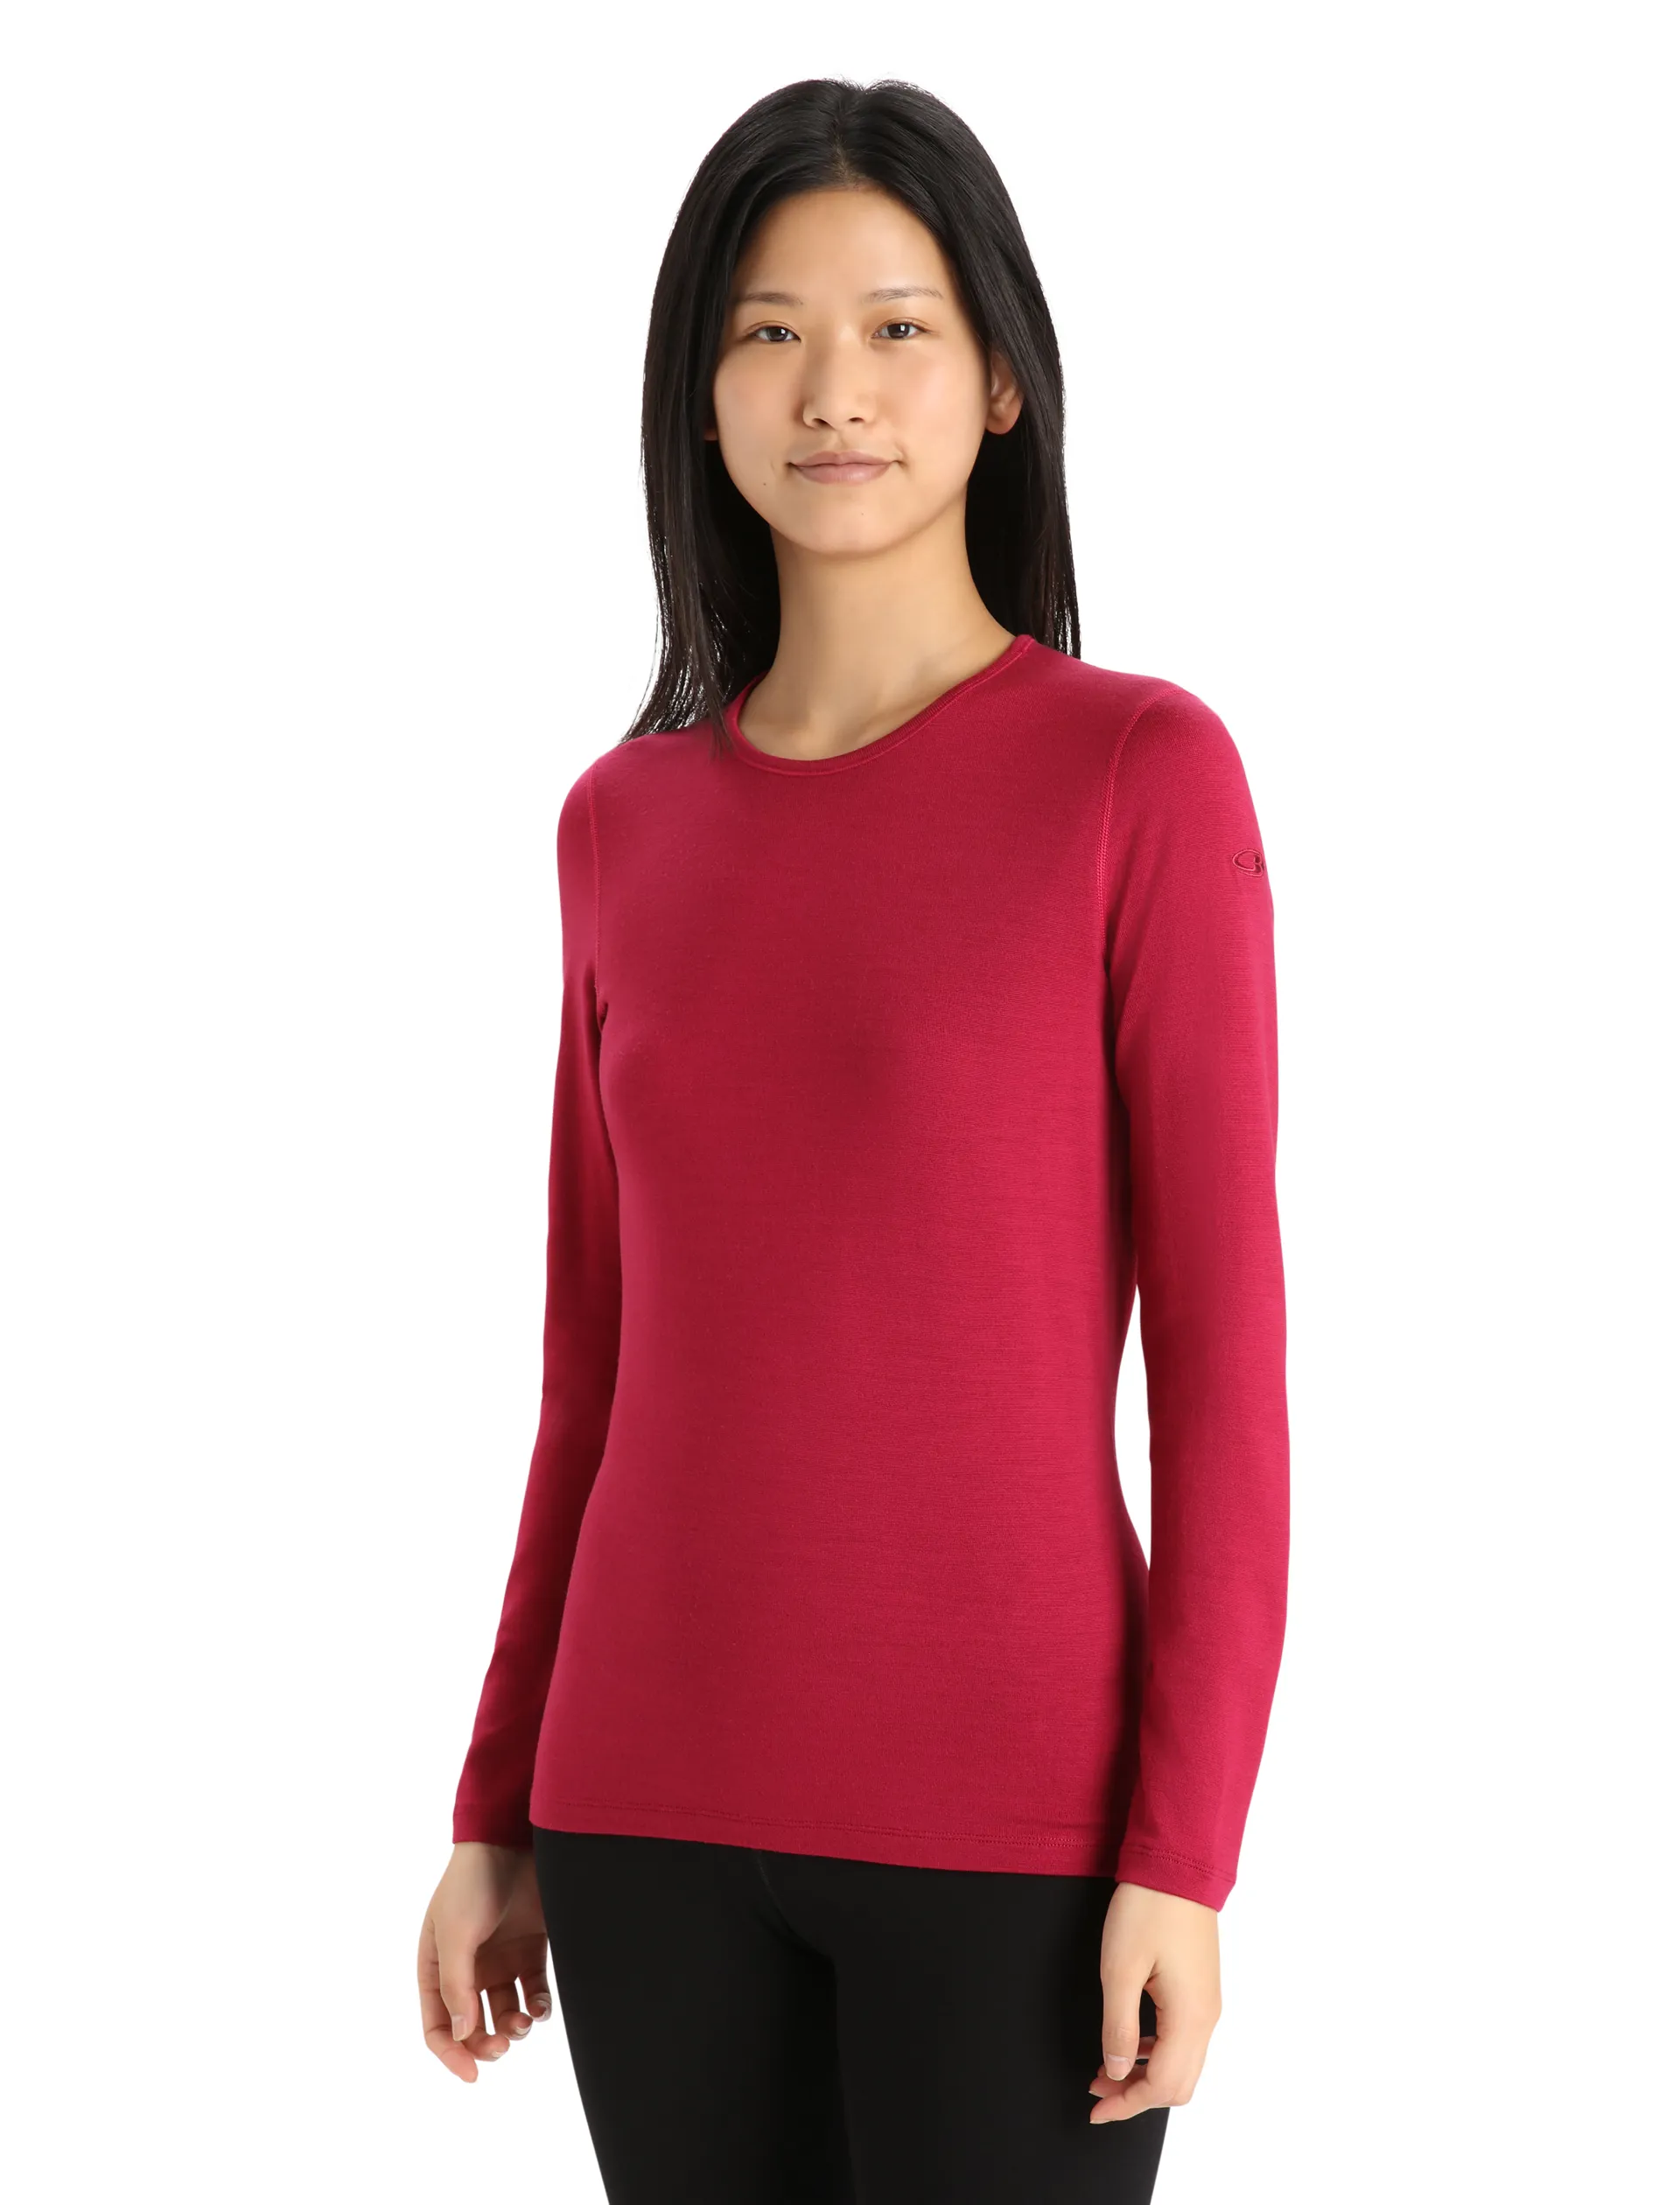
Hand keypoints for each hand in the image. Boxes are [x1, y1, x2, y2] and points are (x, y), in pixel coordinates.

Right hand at [419, 1841, 553, 2081]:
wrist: (512, 1837)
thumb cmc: (473, 1882)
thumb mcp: (456, 1934)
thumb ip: (457, 1986)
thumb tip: (461, 2036)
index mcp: (437, 1966)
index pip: (437, 2025)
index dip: (452, 2053)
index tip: (474, 2073)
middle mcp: (468, 1968)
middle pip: (473, 2025)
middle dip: (487, 2044)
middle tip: (503, 2046)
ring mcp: (500, 1959)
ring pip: (506, 2013)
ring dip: (514, 2029)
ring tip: (524, 2023)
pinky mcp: (531, 1947)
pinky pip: (534, 1991)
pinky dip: (538, 2007)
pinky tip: (541, 2007)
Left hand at [1089, 1880, 1220, 2121]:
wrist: (1177, 1866)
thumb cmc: (1148, 1909)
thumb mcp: (1120, 1969)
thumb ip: (1117, 2027)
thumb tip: (1116, 2070)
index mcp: (1190, 2018)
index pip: (1162, 2086)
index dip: (1127, 2104)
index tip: (1095, 2110)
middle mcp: (1207, 2018)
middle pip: (1178, 2084)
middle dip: (1136, 2095)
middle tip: (1097, 2090)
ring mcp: (1207, 2003)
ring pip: (1182, 2064)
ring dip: (1145, 2074)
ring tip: (1105, 2068)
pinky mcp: (1202, 1989)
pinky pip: (1183, 2039)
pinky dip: (1155, 2053)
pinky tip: (1129, 2041)